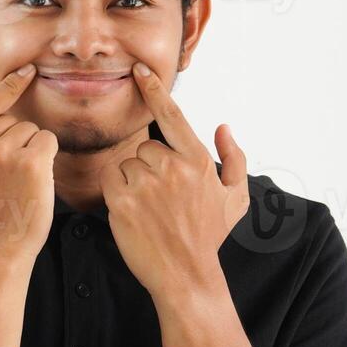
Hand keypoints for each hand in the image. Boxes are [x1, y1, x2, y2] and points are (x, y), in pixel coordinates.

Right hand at [0, 64, 58, 266]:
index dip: (9, 85)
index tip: (27, 71)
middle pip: (10, 119)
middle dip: (15, 140)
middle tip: (7, 174)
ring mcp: (2, 152)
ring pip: (29, 130)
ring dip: (30, 150)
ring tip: (18, 180)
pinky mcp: (30, 162)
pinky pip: (46, 140)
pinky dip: (46, 156)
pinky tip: (35, 178)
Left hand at [98, 62, 249, 298]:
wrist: (187, 275)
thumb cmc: (210, 237)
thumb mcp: (235, 197)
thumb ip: (235, 158)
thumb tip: (224, 127)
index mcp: (198, 161)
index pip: (172, 115)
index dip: (154, 90)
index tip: (140, 70)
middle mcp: (173, 167)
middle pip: (145, 147)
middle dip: (149, 167)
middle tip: (162, 198)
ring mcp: (146, 184)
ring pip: (127, 164)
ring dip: (133, 182)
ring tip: (150, 210)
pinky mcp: (122, 201)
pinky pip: (111, 181)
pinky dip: (116, 194)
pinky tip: (133, 214)